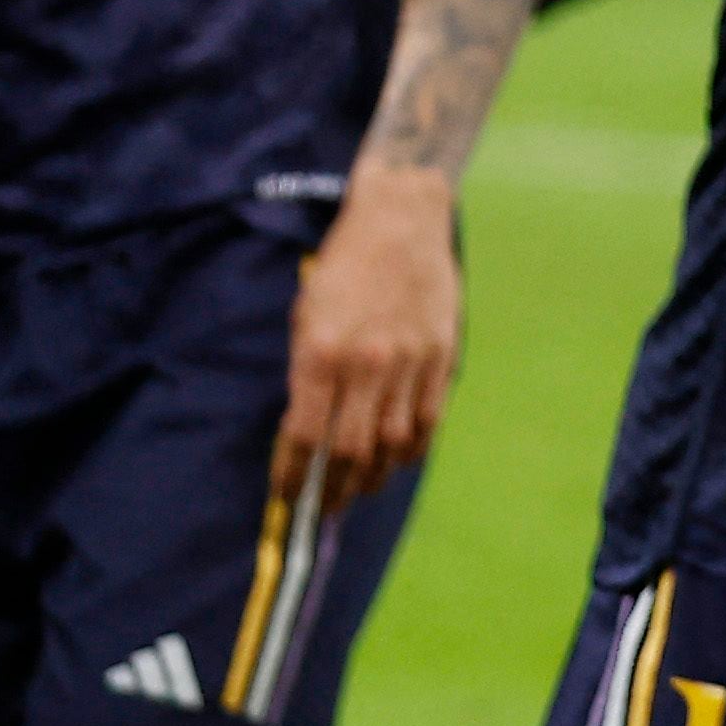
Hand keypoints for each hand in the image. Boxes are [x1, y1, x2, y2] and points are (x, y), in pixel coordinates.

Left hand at [279, 160, 459, 507]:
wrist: (403, 217)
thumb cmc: (345, 264)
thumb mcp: (307, 312)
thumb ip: (308, 372)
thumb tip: (308, 432)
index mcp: (322, 350)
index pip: (303, 436)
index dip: (291, 476)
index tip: (285, 496)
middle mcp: (366, 363)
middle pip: (348, 453)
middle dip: (331, 491)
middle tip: (321, 508)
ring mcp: (408, 363)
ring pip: (390, 447)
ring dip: (370, 479)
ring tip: (356, 490)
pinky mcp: (441, 359)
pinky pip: (426, 424)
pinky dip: (408, 452)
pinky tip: (393, 460)